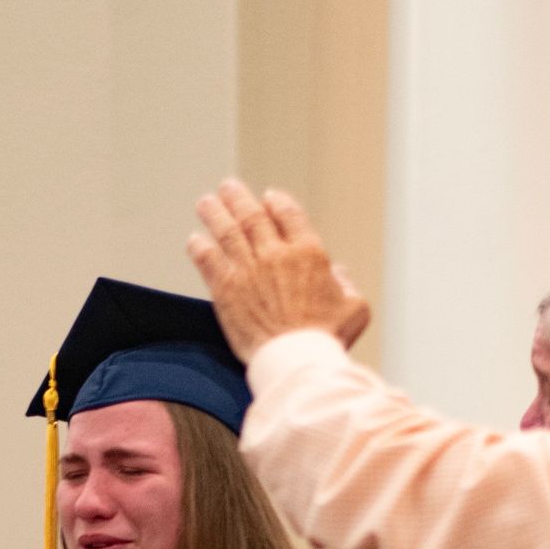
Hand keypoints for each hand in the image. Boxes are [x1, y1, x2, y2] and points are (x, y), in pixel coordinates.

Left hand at [188, 180, 370, 365]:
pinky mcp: (226, 290)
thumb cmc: (328, 338)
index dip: (277, 202)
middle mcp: (276, 254)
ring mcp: (248, 270)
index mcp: (309, 253)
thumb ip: (347, 285)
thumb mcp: (355, 308)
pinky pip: (208, 261)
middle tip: (227, 188)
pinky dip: (200, 247)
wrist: (296, 360)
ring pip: (227, 231)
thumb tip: (339, 274)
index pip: (288, 214)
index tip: (268, 197)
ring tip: (205, 202)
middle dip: (238, 198)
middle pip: (252, 216)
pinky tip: (194, 240)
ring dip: (214, 213)